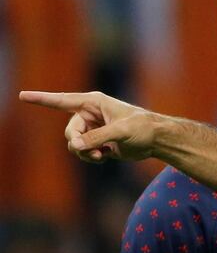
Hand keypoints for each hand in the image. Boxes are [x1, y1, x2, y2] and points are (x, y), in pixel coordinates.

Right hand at [19, 90, 160, 162]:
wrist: (157, 140)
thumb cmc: (143, 128)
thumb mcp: (121, 131)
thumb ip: (98, 138)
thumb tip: (76, 146)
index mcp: (94, 102)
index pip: (62, 101)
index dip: (42, 99)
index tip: (22, 96)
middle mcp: (91, 114)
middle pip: (69, 131)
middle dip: (77, 143)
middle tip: (94, 151)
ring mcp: (94, 129)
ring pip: (75, 143)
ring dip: (84, 152)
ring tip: (101, 155)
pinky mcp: (99, 142)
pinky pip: (84, 151)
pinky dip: (90, 156)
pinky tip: (105, 157)